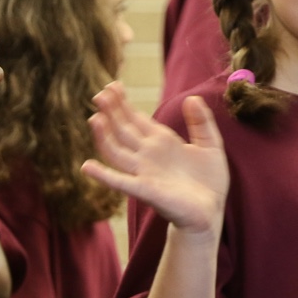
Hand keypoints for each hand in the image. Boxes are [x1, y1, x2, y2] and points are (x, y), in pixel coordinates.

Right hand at [82, 83, 228, 233]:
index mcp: (161, 141)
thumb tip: (192, 98)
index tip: (113, 85)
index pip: (136, 118)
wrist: (211, 211)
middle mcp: (147, 154)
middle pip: (123, 129)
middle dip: (111, 112)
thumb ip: (202, 122)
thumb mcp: (211, 145)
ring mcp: (144, 171)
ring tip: (95, 119)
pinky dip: (103, 175)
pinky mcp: (146, 190)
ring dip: (104, 136)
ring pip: (117, 151)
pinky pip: (120, 181)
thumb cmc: (209, 182)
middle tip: (100, 93)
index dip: (123, 103)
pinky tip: (87, 166)